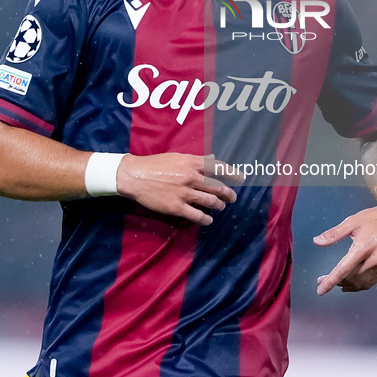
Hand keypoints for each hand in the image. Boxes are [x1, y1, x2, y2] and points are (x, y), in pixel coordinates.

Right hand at [116, 153, 241, 226]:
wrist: (135, 176)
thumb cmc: (155, 165)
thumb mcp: (177, 157)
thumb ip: (195, 160)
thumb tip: (211, 160)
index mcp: (191, 162)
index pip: (218, 167)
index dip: (232, 173)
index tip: (241, 178)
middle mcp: (191, 177)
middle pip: (217, 187)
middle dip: (228, 194)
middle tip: (232, 197)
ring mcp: (184, 193)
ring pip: (210, 201)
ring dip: (219, 205)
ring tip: (221, 207)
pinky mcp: (176, 207)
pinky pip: (197, 215)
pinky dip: (206, 219)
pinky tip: (209, 220)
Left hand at [313, 192, 376, 294]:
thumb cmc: (373, 218)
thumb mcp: (351, 222)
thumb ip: (333, 234)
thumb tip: (316, 241)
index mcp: (363, 247)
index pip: (343, 270)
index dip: (330, 282)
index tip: (320, 290)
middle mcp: (374, 259)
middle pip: (351, 278)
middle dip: (336, 282)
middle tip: (322, 280)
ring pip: (361, 283)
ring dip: (347, 285)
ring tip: (336, 282)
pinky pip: (371, 282)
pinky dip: (359, 285)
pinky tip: (351, 284)